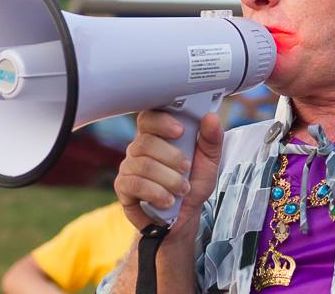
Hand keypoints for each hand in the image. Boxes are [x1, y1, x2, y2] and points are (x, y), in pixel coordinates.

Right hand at [114, 110, 223, 235]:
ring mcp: (129, 166)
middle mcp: (139, 147)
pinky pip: (135, 184)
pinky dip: (156, 192)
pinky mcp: (123, 186)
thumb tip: (211, 118)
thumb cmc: (193, 183)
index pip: (150, 117)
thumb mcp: (209, 161)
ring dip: (168, 179)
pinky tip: (168, 200)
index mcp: (158, 135)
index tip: (180, 131)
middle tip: (187, 169)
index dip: (162, 121)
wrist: (183, 215)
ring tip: (183, 189)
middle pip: (146, 142)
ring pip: (143, 165)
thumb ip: (211, 139)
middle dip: (172, 157)